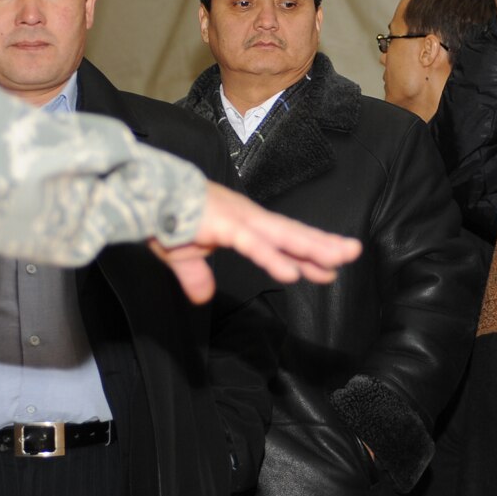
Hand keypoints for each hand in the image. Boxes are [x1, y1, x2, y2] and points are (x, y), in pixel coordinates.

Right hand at [152, 182, 360, 302]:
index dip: (308, 255)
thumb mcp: (184, 256)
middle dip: (324, 245)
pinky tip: (292, 273)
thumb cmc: (164, 220)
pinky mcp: (225, 226)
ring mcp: (240, 221)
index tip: (330, 269)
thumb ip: (197, 276)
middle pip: (293, 235)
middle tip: (353, 252)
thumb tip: (201, 297)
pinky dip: (274, 258)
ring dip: (312, 248)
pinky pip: (254, 246)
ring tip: (338, 259)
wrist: (143, 198)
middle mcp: (249, 219)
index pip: (283, 242)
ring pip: (284, 237)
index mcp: (244, 224)